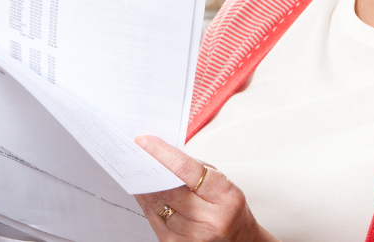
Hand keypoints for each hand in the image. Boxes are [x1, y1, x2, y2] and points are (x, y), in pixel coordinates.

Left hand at [134, 136, 275, 241]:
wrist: (239, 240)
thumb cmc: (228, 207)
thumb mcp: (221, 182)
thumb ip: (193, 168)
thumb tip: (161, 154)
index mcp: (225, 197)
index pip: (186, 169)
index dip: (161, 153)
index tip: (145, 141)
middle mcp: (211, 219)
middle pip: (168, 189)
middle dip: (148, 169)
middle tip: (134, 153)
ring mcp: (194, 236)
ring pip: (157, 205)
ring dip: (143, 186)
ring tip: (135, 169)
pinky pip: (153, 219)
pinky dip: (146, 203)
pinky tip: (142, 191)